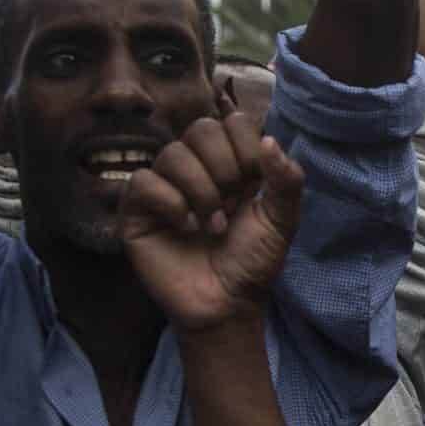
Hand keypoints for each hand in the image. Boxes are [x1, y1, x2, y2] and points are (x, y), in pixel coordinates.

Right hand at [118, 114, 305, 330]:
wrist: (228, 303)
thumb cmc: (253, 261)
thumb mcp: (282, 220)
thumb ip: (286, 180)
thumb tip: (270, 140)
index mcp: (231, 162)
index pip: (233, 122)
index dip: (246, 148)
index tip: (254, 185)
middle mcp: (197, 168)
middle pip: (201, 129)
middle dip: (223, 167)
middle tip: (232, 205)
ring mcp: (165, 186)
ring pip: (172, 154)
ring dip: (201, 191)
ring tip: (213, 226)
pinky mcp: (137, 210)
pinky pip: (142, 181)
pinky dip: (169, 202)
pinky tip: (185, 228)